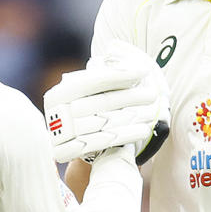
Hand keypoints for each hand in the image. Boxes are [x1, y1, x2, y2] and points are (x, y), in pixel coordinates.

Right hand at [43, 40, 169, 164]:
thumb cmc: (82, 109)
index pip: (92, 80)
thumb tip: (128, 60)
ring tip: (153, 112)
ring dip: (134, 117)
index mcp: (60, 92)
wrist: (65, 143)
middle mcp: (56, 111)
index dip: (119, 74)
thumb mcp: (85, 91)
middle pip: (101, 102)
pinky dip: (126, 135)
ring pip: (105, 123)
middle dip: (132, 97)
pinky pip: (102, 143)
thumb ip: (103, 75)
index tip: (143, 70)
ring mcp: (59, 133)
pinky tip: (144, 129)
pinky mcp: (65, 151)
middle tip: (154, 94)